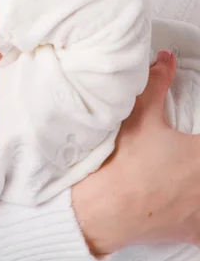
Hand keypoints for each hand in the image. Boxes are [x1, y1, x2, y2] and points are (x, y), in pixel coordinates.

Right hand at [72, 51, 199, 255]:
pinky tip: (188, 202)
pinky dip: (199, 213)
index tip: (194, 136)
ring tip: (188, 172)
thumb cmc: (121, 164)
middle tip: (188, 149)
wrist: (102, 210)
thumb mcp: (138, 116)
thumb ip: (157, 83)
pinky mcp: (195, 232)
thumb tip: (167, 59)